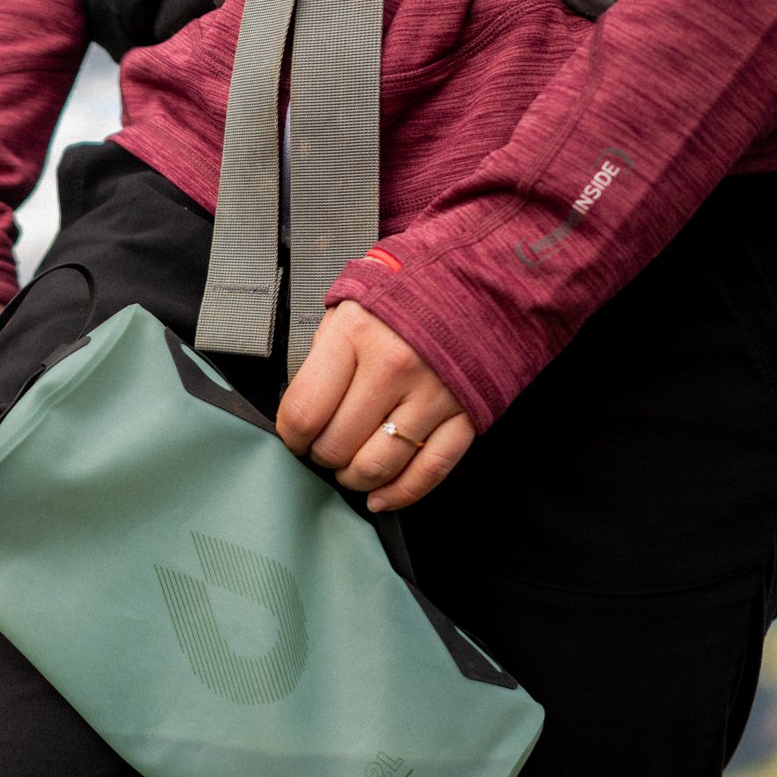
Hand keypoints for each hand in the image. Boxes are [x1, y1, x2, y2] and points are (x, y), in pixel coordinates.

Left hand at [274, 300, 474, 511]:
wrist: (485, 279)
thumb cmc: (410, 293)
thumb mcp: (351, 305)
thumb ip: (324, 356)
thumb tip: (304, 409)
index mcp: (356, 335)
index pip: (304, 413)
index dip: (292, 436)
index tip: (295, 437)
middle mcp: (393, 368)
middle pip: (337, 446)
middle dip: (322, 457)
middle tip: (323, 450)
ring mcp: (433, 395)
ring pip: (377, 466)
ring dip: (355, 479)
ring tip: (349, 470)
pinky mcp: (466, 416)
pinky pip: (428, 472)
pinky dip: (399, 494)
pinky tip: (380, 497)